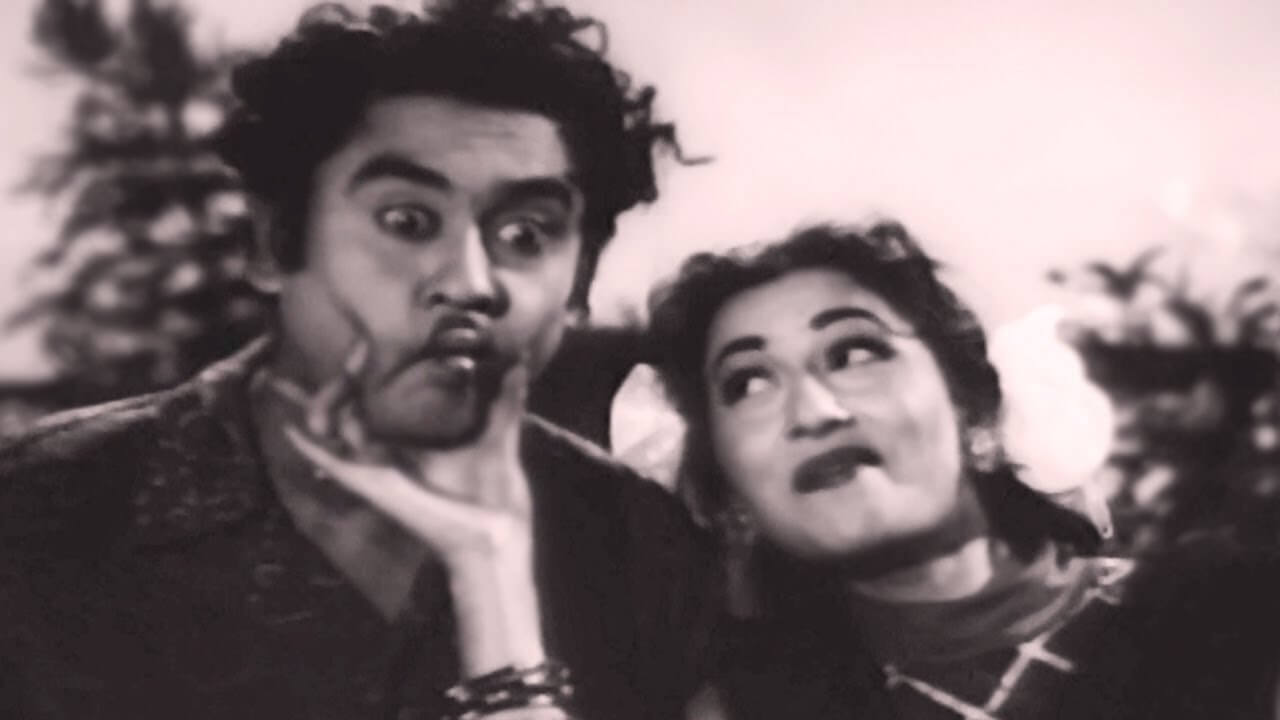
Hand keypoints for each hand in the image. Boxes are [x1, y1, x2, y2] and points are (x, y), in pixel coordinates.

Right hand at [277, 340, 534, 567]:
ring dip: (308, 410)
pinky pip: (332, 464)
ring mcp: (376, 472)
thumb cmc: (493, 493)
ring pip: (332, 436)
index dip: (364, 380)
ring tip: (275, 382)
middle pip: (349, 418)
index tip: (357, 350)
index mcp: (414, 447)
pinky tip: (289, 427)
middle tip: (320, 362)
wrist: (492, 532)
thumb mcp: (497, 435)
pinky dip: (309, 447)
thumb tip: (520, 361)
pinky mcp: (373, 486)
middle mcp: (389, 458)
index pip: (380, 410)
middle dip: (330, 391)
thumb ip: (505, 400)